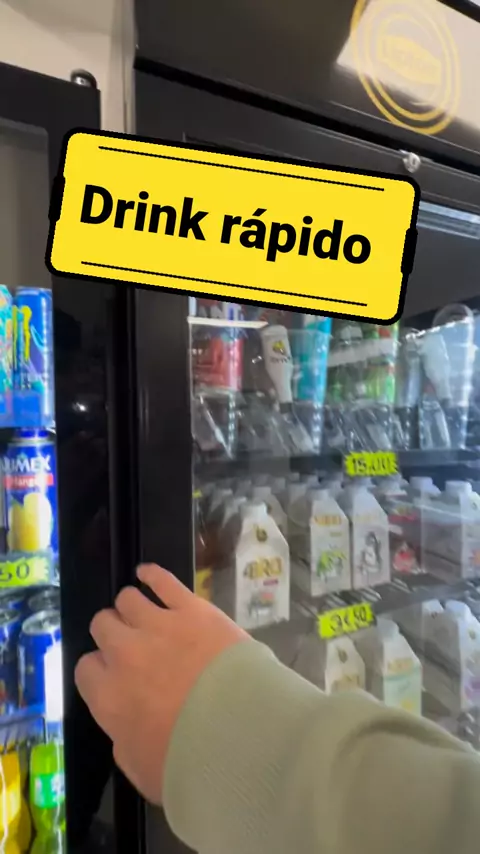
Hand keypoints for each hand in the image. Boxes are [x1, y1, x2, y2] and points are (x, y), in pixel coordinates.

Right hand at [75, 564, 248, 803]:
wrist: (240, 730)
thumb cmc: (190, 760)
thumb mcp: (142, 771)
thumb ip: (124, 741)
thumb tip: (124, 726)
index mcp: (107, 695)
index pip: (87, 668)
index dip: (101, 669)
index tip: (115, 675)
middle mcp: (124, 653)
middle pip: (103, 625)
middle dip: (113, 634)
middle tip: (131, 644)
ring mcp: (157, 624)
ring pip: (128, 599)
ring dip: (131, 607)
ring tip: (142, 613)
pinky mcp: (190, 607)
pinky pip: (162, 580)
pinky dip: (152, 574)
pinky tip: (147, 573)